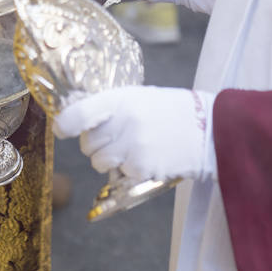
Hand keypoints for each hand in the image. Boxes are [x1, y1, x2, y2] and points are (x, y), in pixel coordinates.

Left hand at [54, 86, 214, 181]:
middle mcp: (124, 122)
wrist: (209, 128)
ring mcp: (133, 146)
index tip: (62, 129)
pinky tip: (147, 156)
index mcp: (121, 99)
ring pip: (99, 162)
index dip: (65, 124)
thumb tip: (79, 117)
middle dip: (96, 144)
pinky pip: (121, 173)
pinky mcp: (143, 168)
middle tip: (115, 137)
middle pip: (88, 143)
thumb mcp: (140, 97)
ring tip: (131, 148)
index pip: (79, 113)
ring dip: (109, 160)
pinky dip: (129, 169)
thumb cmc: (171, 110)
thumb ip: (112, 106)